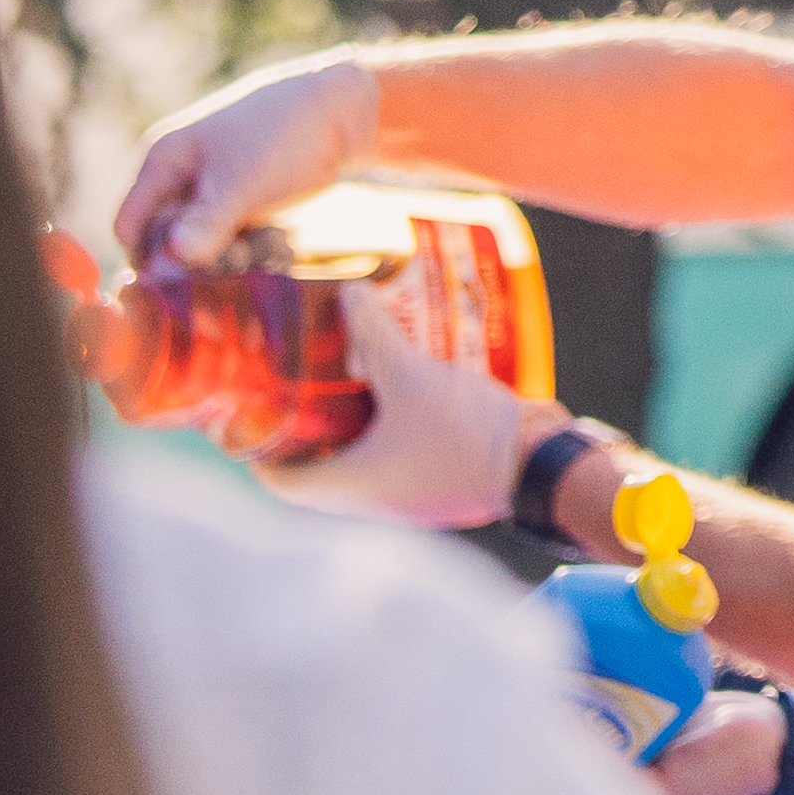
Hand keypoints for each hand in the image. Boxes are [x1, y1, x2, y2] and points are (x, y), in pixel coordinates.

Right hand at [110, 46, 383, 274]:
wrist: (340, 112)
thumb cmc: (282, 136)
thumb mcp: (241, 181)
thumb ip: (207, 221)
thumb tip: (172, 258)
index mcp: (162, 162)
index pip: (129, 226)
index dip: (150, 257)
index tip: (189, 275)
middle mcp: (179, 177)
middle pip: (165, 242)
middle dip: (200, 258)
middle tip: (242, 255)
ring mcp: (210, 190)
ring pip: (203, 247)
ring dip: (232, 256)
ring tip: (269, 243)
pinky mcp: (240, 203)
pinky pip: (233, 240)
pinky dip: (253, 248)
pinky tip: (281, 241)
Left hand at [268, 296, 555, 534]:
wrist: (543, 466)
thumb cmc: (466, 435)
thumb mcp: (413, 376)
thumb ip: (376, 335)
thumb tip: (349, 293)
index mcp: (353, 486)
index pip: (282, 483)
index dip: (258, 455)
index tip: (250, 422)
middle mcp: (376, 501)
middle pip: (322, 468)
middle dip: (310, 427)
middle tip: (302, 385)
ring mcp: (414, 497)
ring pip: (365, 461)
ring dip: (354, 426)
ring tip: (352, 378)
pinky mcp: (445, 483)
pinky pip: (403, 457)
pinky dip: (393, 428)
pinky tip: (404, 390)